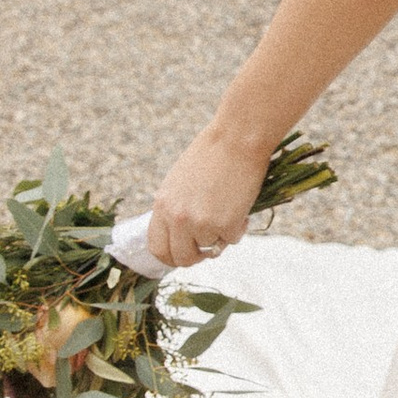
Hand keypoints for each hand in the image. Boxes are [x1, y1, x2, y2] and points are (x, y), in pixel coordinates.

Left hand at [146, 120, 273, 272]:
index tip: (185, 253)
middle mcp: (177, 218)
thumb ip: (175, 209)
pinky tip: (241, 205)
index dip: (171, 257)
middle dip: (197, 257)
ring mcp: (201, 224)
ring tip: (230, 210)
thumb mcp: (179, 182)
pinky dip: (239, 227)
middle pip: (181, 258)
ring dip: (221, 235)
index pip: (157, 247)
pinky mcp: (225, 225)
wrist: (236, 139)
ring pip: (211, 249)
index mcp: (162, 205)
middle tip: (210, 247)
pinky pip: (232, 240)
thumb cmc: (212, 154)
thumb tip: (181, 236)